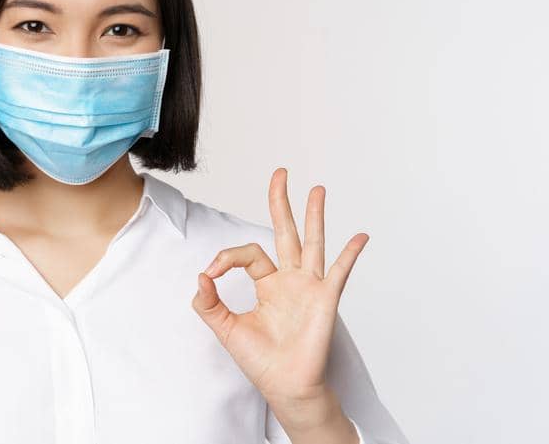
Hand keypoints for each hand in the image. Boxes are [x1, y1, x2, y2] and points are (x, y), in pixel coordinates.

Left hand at [190, 168, 368, 428]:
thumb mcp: (224, 328)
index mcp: (267, 284)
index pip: (248, 253)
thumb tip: (200, 276)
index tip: (211, 273)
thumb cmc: (261, 360)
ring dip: (314, 216)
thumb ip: (208, 302)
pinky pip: (338, 272)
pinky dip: (349, 254)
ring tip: (317, 189)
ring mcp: (310, 287)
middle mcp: (290, 280)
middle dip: (282, 203)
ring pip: (311, 243)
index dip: (226, 257)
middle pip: (285, 232)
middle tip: (281, 174)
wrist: (285, 386)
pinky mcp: (325, 300)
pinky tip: (360, 235)